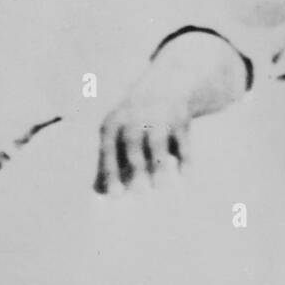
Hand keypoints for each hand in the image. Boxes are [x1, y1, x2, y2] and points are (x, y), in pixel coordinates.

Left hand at [96, 31, 246, 194]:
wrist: (163, 88)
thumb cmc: (133, 122)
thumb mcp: (116, 134)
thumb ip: (109, 162)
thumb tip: (99, 194)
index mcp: (113, 124)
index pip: (109, 150)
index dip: (111, 172)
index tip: (114, 195)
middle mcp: (133, 119)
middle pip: (133, 147)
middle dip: (136, 170)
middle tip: (138, 193)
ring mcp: (158, 118)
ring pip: (157, 145)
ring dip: (159, 167)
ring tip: (160, 188)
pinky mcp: (180, 120)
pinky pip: (182, 144)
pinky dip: (185, 160)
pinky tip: (184, 175)